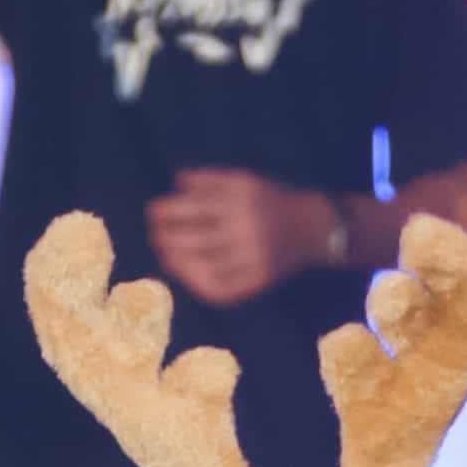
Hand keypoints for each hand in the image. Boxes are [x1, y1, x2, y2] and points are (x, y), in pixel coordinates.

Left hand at [142, 169, 330, 307]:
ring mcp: (254, 256)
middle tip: (154, 236)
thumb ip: (210, 178)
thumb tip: (176, 181)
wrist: (314, 228)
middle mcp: (248, 226)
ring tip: (165, 255)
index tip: (152, 212)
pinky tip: (186, 275)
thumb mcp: (245, 181)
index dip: (167, 211)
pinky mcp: (260, 279)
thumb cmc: (270, 201)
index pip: (194, 207)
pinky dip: (199, 283)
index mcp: (242, 198)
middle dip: (167, 238)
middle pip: (196, 238)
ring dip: (178, 262)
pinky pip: (222, 288)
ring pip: (205, 265)